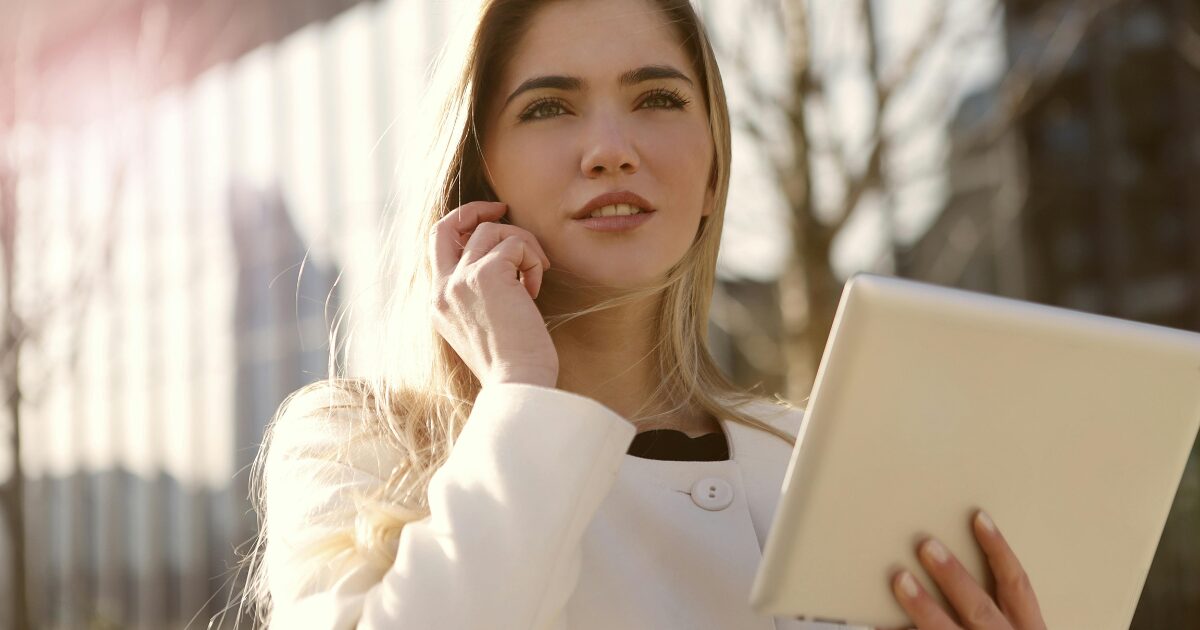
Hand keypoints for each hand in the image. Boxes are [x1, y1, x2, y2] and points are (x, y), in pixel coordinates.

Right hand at [430, 201, 558, 387]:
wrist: (518, 384)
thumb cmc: (512, 363)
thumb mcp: (483, 325)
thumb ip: (479, 294)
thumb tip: (503, 259)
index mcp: (438, 303)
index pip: (437, 247)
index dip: (461, 227)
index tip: (490, 224)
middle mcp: (441, 289)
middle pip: (445, 226)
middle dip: (474, 210)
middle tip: (503, 209)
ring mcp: (460, 280)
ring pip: (492, 231)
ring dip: (523, 245)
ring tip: (535, 275)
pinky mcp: (486, 274)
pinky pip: (515, 244)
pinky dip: (532, 260)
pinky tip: (535, 291)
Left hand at [889, 510, 1045, 629]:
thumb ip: (995, 605)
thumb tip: (953, 555)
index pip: (1016, 585)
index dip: (998, 550)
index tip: (978, 519)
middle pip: (979, 607)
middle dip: (953, 576)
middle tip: (927, 546)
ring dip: (924, 607)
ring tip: (899, 579)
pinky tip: (880, 624)